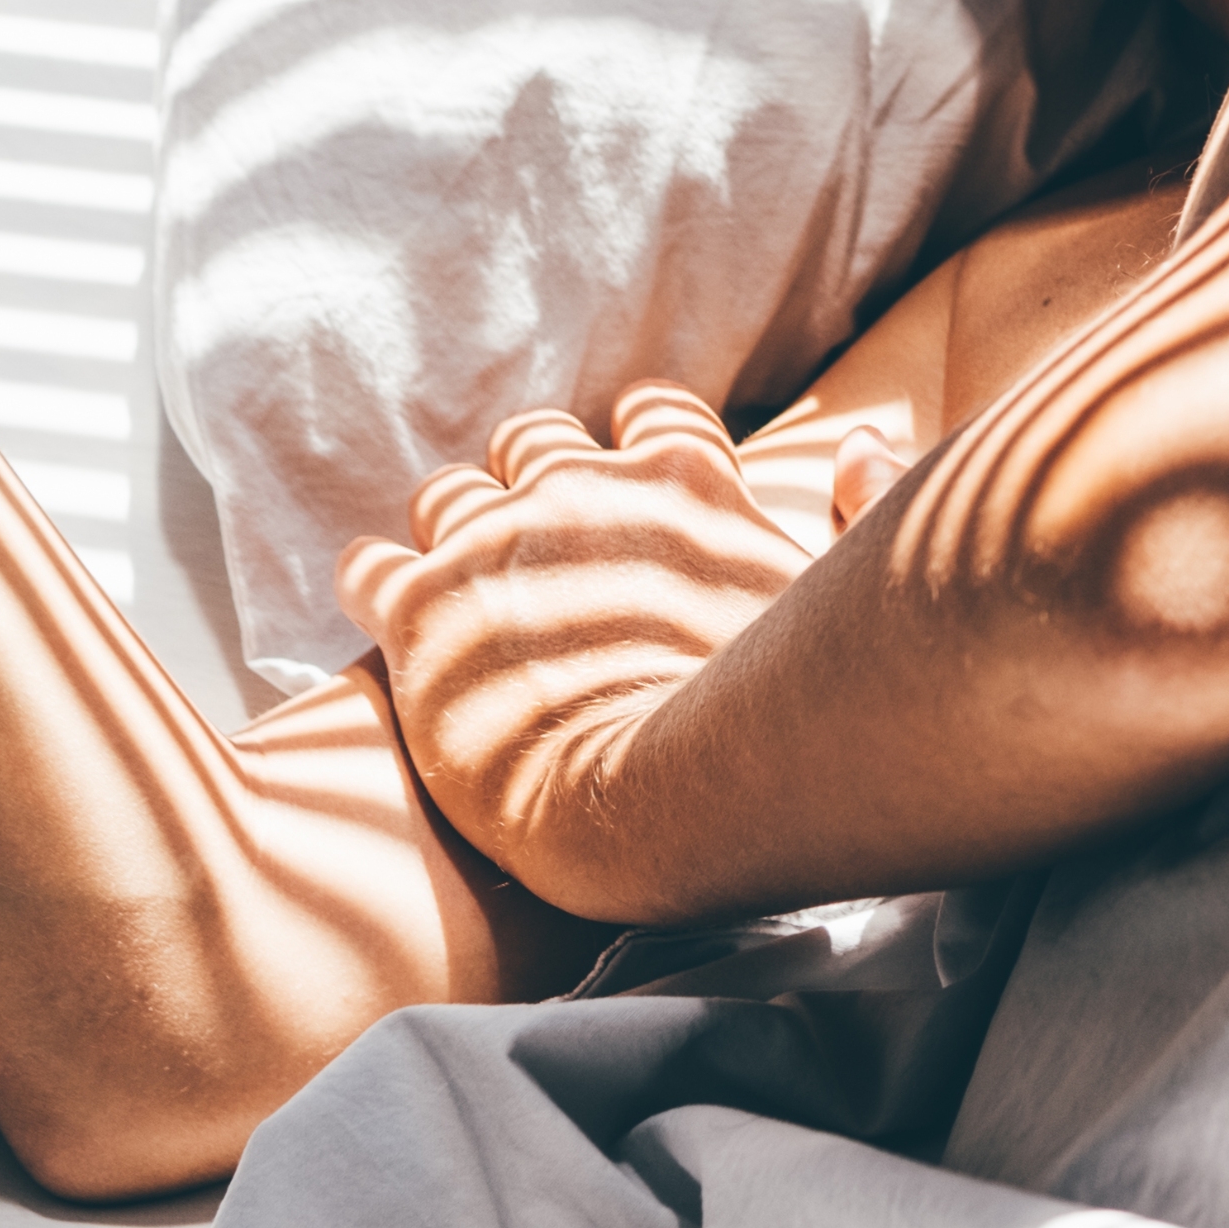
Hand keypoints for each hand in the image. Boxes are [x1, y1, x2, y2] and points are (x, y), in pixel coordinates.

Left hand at [334, 384, 866, 915]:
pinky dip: (376, 584)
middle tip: (539, 559)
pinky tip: (396, 623)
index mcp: (688, 479)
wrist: (680, 813)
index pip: (648, 414)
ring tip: (464, 597)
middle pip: (533, 444)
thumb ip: (861, 509)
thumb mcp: (854, 598)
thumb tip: (861, 445)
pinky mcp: (420, 612)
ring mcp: (496, 544)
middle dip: (532, 488)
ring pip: (445, 496)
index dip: (632, 451)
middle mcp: (585, 490)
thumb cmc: (787, 721)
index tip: (630, 497)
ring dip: (454, 534)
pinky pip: (367, 565)